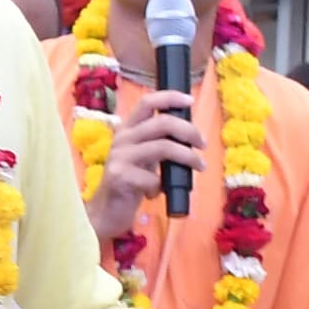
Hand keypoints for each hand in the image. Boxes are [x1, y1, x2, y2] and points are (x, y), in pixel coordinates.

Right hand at [86, 91, 198, 243]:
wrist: (105, 211)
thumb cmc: (130, 182)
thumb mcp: (144, 156)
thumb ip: (159, 142)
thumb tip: (190, 134)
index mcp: (128, 129)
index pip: (147, 102)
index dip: (170, 97)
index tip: (190, 101)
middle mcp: (122, 138)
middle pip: (162, 123)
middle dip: (189, 131)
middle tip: (202, 144)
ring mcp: (120, 157)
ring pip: (164, 147)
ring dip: (188, 157)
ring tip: (198, 166)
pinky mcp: (120, 176)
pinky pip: (154, 177)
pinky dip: (163, 186)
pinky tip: (157, 193)